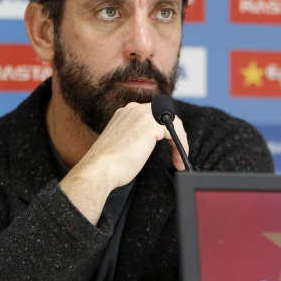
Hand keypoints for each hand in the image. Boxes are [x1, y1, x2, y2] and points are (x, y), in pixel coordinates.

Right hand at [58, 101, 188, 223]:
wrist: (99, 170)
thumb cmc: (108, 165)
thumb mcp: (124, 144)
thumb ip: (136, 137)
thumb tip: (147, 143)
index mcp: (125, 114)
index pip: (154, 115)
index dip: (165, 130)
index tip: (169, 147)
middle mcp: (133, 110)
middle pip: (166, 115)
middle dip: (175, 134)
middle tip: (177, 154)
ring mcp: (141, 115)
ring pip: (173, 122)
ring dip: (179, 141)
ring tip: (178, 160)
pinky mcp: (150, 125)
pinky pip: (175, 131)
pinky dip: (181, 145)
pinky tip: (178, 160)